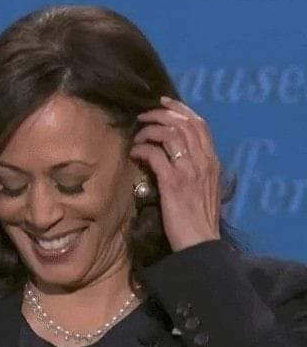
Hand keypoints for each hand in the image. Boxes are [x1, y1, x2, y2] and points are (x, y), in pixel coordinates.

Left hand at [129, 96, 220, 251]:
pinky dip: (142, 149)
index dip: (180, 108)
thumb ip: (194, 168)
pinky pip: (155, 155)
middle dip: (161, 114)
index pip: (199, 124)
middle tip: (143, 116)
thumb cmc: (198, 219)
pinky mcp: (173, 183)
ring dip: (149, 130)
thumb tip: (173, 153)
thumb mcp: (204, 188)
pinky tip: (134, 153)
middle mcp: (203, 162)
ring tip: (137, 136)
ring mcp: (189, 171)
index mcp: (212, 162)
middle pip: (183, 123)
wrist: (200, 244)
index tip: (163, 102)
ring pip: (170, 134)